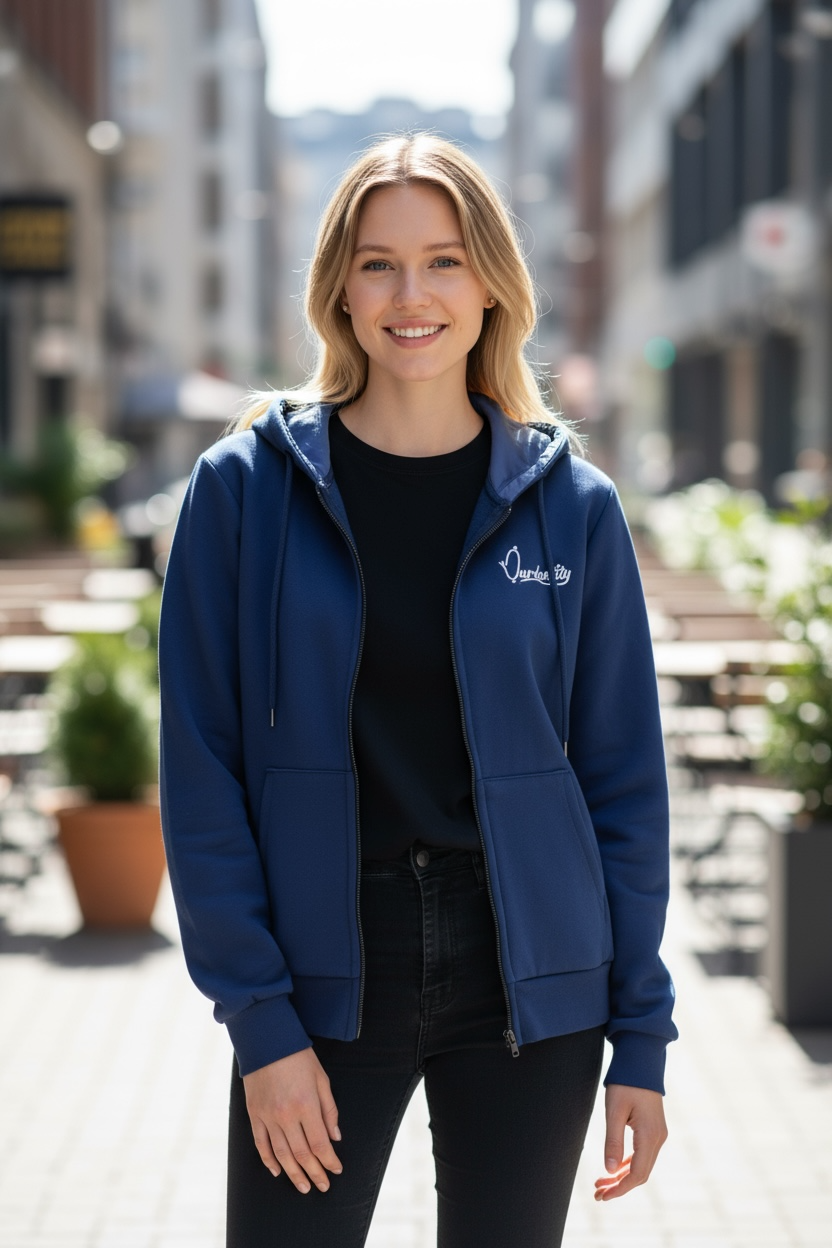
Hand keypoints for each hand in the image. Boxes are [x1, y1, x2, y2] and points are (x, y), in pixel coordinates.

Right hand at [243, 1047, 342, 1193]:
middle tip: (322, 1186)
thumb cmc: (299, 1057)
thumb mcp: (321, 1079)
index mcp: (306, 1105)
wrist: (267, 1041)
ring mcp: (267, 1116)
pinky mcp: (254, 1114)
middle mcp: (286, 1115)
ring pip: (281, 1154)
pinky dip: (268, 1160)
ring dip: (293, 1174)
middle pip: (302, 1154)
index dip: (329, 1161)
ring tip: (303, 1187)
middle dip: (314, 1173)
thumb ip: (329, 1110)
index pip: (320, 1144)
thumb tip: (335, 1138)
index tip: (336, 1170)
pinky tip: (277, 1171)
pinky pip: (261, 1143)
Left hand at [594, 1083, 666, 1200]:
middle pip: (640, 1173)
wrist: (641, 1060)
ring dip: (623, 1177)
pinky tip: (614, 1168)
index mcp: (649, 1135)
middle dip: (619, 1186)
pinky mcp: (654, 1129)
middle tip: (598, 1194)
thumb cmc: (626, 1082)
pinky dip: (628, 1164)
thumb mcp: (614, 1111)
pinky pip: (643, 1154)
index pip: (637, 1174)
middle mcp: (658, 1138)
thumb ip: (613, 1141)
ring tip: (601, 1184)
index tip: (602, 1196)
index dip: (620, 1188)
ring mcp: (658, 1134)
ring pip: (642, 1165)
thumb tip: (609, 1171)